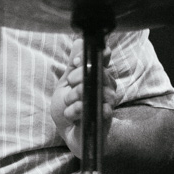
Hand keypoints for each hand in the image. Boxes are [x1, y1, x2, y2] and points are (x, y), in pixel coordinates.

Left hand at [51, 39, 116, 155]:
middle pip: (98, 70)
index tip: (74, 62)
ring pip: (95, 88)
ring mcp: (107, 102)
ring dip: (75, 95)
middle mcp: (107, 86)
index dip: (90, 56)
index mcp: (98, 75)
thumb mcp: (66, 83)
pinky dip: (76, 110)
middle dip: (78, 76)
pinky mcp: (105, 118)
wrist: (71, 135)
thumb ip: (74, 64)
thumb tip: (80, 39)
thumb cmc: (70, 108)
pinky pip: (92, 108)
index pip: (102, 57)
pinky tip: (71, 114)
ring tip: (68, 103)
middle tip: (69, 84)